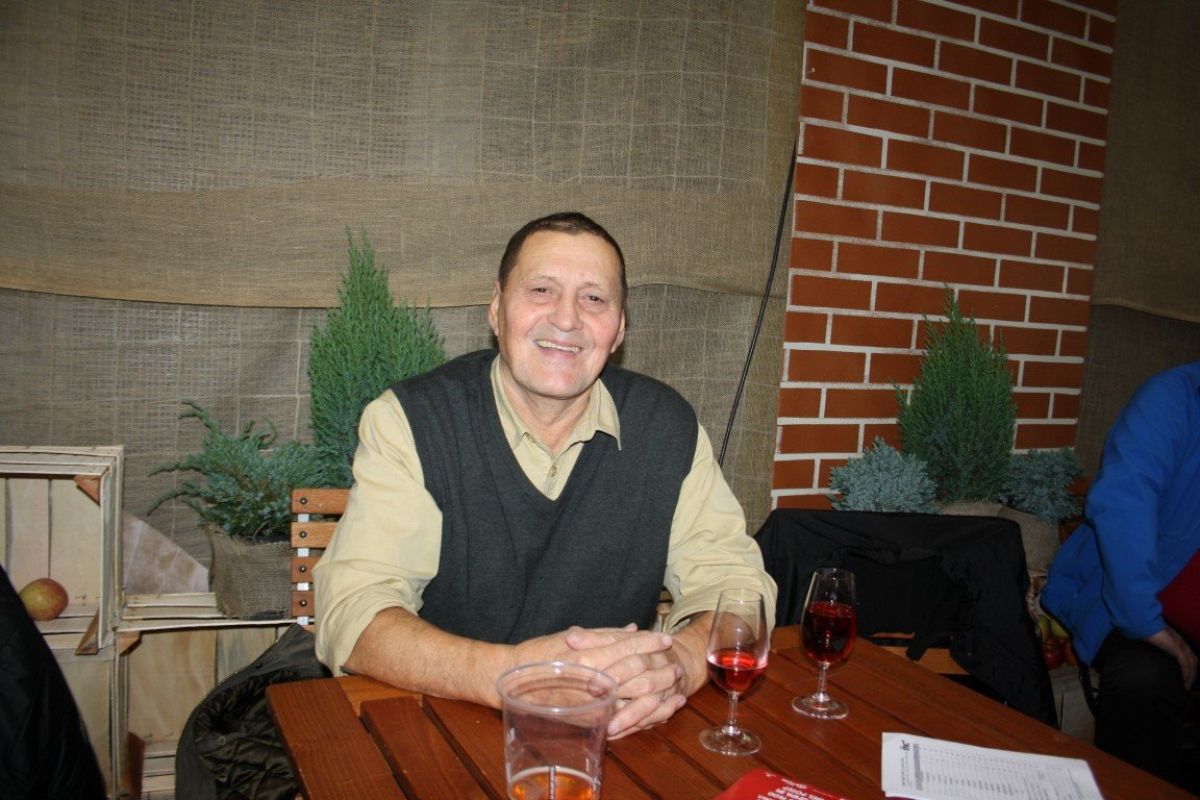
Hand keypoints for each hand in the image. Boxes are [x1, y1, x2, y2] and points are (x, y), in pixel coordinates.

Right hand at [504, 624, 683, 732]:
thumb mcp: (570, 637)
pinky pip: (623, 719)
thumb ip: (604, 635)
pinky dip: (645, 713)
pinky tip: (659, 708)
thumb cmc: (539, 654)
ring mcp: (591, 704)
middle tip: (676, 662)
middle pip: (637, 673)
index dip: (650, 643)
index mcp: (588, 658)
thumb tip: (632, 629)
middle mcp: (591, 682)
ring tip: (674, 683)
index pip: (628, 648)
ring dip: (659, 691)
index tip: (667, 638)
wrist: (510, 680)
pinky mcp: (589, 721)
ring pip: (636, 699)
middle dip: (660, 667)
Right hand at [1144, 626, 1196, 687]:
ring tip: (1186, 686)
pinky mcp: (1177, 649)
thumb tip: (1150, 649)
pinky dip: (1187, 674)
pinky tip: (1184, 681)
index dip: (1189, 666)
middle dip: (1193, 674)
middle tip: (1187, 684)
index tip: (1184, 676)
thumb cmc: (1146, 629)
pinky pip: (1185, 664)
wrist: (1145, 624)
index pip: (1189, 655)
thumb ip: (1156, 643)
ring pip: (1192, 664)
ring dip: (1191, 676)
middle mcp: (1181, 643)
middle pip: (1193, 661)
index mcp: (1177, 641)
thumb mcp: (1153, 638)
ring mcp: (1180, 646)